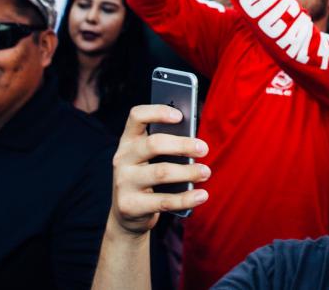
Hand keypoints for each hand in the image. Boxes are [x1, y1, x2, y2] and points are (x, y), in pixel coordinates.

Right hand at [110, 104, 210, 235]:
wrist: (126, 215)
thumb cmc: (148, 178)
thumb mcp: (151, 159)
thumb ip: (168, 147)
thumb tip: (197, 142)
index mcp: (128, 141)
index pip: (136, 116)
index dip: (157, 112)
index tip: (180, 115)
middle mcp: (123, 158)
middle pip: (153, 144)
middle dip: (182, 145)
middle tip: (204, 149)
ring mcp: (124, 182)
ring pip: (161, 172)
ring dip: (188, 172)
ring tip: (206, 172)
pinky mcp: (130, 206)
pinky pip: (164, 202)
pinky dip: (186, 199)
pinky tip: (202, 195)